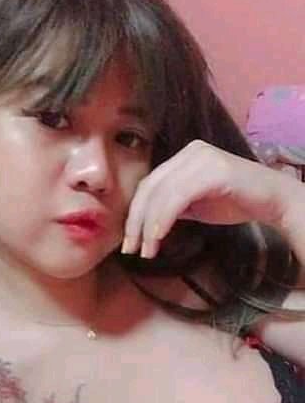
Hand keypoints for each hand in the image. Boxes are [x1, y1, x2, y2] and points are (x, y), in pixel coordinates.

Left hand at [121, 140, 299, 258]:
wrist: (275, 201)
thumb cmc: (235, 202)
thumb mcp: (193, 205)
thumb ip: (169, 207)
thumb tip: (142, 224)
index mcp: (182, 157)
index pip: (148, 185)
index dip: (133, 214)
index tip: (129, 242)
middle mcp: (190, 152)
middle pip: (149, 188)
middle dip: (135, 222)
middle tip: (130, 248)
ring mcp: (202, 159)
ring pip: (160, 194)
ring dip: (148, 226)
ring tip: (146, 250)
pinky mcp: (213, 172)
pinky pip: (177, 197)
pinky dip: (163, 219)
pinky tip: (158, 237)